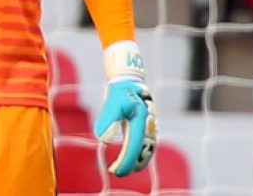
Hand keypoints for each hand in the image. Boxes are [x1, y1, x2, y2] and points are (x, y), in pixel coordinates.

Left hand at [92, 47, 157, 176]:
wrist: (130, 80)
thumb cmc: (119, 91)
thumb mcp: (111, 103)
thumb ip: (107, 120)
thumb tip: (103, 140)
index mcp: (140, 118)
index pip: (134, 145)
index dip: (126, 160)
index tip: (116, 170)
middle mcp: (148, 124)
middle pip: (143, 150)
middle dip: (131, 163)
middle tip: (118, 172)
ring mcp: (149, 125)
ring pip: (147, 148)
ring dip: (138, 160)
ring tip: (126, 169)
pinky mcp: (146, 126)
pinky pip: (147, 143)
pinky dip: (141, 153)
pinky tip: (134, 159)